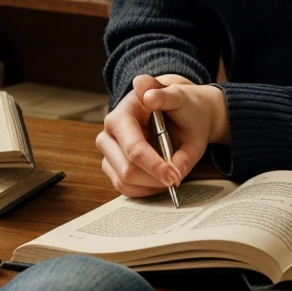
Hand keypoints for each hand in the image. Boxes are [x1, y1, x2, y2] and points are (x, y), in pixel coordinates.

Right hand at [96, 74, 228, 197]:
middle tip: (176, 177)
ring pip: (124, 181)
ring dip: (151, 184)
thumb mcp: (183, 102)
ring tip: (171, 174)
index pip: (134, 148)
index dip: (154, 165)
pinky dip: (145, 188)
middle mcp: (109, 132)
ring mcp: (108, 150)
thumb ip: (181, 132)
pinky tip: (161, 178)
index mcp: (123, 113)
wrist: (178, 108)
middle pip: (126, 169)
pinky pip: (125, 187)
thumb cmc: (180, 105)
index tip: (173, 176)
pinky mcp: (111, 164)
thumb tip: (175, 165)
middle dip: (154, 178)